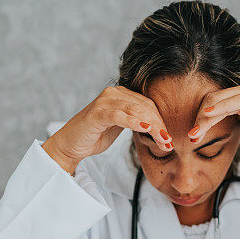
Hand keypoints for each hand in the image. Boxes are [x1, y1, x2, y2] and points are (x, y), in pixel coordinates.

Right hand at [42, 86, 171, 173]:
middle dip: (159, 125)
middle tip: (168, 142)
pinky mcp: (98, 113)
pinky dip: (135, 122)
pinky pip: (120, 116)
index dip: (160, 121)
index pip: (148, 105)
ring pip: (136, 111)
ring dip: (153, 127)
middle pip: (145, 107)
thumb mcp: (120, 126)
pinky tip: (146, 128)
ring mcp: (105, 102)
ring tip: (163, 140)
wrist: (71, 144)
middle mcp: (113, 93)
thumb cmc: (95, 136)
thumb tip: (157, 127)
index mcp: (120, 95)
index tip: (169, 138)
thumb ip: (135, 121)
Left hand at [187, 82, 239, 159]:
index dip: (198, 117)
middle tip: (192, 136)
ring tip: (197, 133)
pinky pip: (237, 102)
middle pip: (212, 100)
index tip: (191, 135)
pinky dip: (222, 107)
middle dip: (199, 119)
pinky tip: (209, 115)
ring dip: (206, 118)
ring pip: (221, 101)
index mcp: (239, 97)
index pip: (211, 102)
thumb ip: (226, 123)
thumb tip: (203, 128)